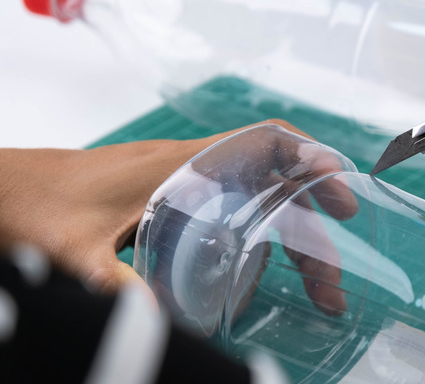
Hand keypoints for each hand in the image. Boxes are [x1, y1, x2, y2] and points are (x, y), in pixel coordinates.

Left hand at [0, 120, 354, 302]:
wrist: (2, 190)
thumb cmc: (34, 205)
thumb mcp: (70, 250)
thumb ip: (109, 286)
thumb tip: (153, 333)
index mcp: (179, 166)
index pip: (264, 142)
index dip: (311, 159)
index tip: (341, 193)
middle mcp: (192, 172)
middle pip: (276, 188)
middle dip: (313, 229)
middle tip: (332, 281)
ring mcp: (187, 188)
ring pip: (261, 206)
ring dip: (295, 241)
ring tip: (316, 291)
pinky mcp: (175, 206)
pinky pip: (240, 214)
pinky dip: (268, 239)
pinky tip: (268, 277)